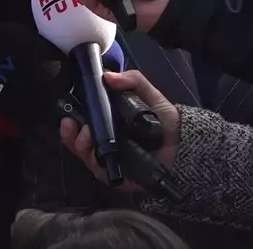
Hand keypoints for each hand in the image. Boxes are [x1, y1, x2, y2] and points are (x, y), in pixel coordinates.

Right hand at [60, 70, 180, 193]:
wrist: (185, 143)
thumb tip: (107, 76)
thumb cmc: (164, 119)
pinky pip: (101, 172)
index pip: (81, 124)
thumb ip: (132, 81)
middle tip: (73, 125)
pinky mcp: (119, 176)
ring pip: (85, 156)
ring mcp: (111, 160)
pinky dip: (95, 164)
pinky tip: (96, 155)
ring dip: (80, 146)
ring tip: (86, 137)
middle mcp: (106, 142)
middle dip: (71, 135)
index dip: (71, 121)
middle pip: (78, 142)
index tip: (67, 115)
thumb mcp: (148, 93)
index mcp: (108, 124)